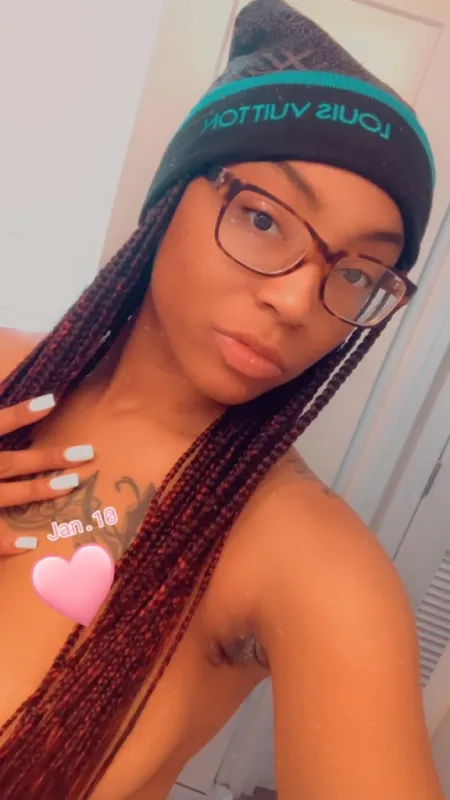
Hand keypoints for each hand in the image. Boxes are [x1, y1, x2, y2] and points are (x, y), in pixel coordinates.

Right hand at [0, 394, 93, 554]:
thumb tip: (36, 404)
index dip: (20, 414)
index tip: (52, 400)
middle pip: (11, 463)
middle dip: (47, 458)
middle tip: (87, 453)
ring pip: (6, 496)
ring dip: (38, 491)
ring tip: (72, 485)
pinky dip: (6, 543)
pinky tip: (32, 544)